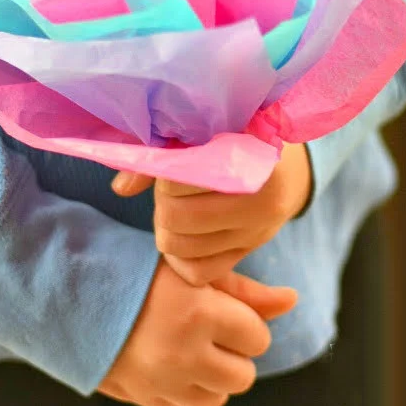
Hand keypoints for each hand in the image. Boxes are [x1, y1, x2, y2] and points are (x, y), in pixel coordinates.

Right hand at [98, 260, 297, 405]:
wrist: (79, 293)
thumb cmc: (142, 273)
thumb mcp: (195, 271)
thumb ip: (248, 291)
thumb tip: (293, 300)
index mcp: (201, 314)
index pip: (258, 337)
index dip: (245, 322)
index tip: (225, 311)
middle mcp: (185, 355)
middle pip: (244, 375)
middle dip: (236, 352)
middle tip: (211, 329)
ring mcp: (163, 383)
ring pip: (219, 397)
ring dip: (214, 374)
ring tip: (191, 345)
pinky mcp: (146, 399)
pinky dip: (189, 388)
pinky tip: (172, 360)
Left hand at [112, 143, 312, 285]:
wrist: (285, 169)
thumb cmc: (240, 141)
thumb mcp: (210, 133)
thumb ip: (164, 154)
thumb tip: (120, 189)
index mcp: (253, 163)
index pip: (183, 179)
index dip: (166, 172)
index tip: (172, 163)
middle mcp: (262, 204)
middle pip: (178, 217)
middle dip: (163, 203)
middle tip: (169, 190)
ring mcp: (257, 234)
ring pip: (185, 248)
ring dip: (167, 229)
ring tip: (174, 209)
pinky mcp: (248, 253)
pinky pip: (200, 272)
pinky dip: (181, 258)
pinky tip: (183, 235)